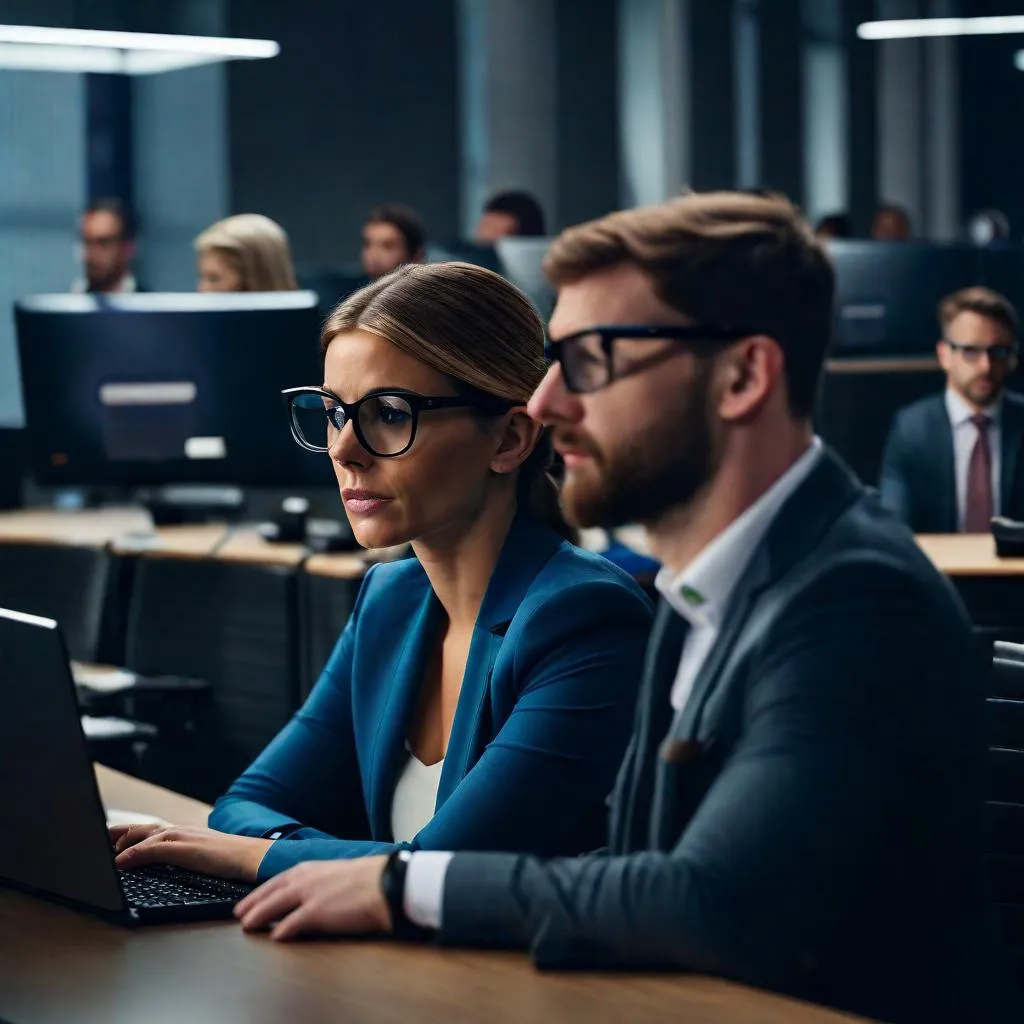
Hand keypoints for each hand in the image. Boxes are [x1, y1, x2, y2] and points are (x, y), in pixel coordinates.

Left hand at [109, 823, 271, 882]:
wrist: (252, 857)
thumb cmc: (230, 861)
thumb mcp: (200, 858)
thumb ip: (181, 858)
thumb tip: (161, 866)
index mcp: (183, 834)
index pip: (149, 831)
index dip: (125, 833)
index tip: (106, 839)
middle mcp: (180, 831)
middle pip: (141, 829)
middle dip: (116, 833)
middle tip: (94, 839)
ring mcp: (183, 837)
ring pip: (145, 836)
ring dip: (121, 842)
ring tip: (100, 849)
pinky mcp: (186, 848)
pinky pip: (154, 849)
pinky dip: (135, 853)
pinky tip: (119, 861)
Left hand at [234, 856, 391, 940]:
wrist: (383, 883)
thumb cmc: (367, 880)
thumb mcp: (336, 874)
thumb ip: (319, 882)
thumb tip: (309, 894)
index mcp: (311, 868)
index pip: (277, 881)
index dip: (260, 892)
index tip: (249, 901)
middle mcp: (306, 879)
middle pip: (270, 892)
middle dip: (252, 904)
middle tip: (239, 916)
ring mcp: (310, 894)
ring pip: (274, 906)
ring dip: (259, 916)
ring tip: (248, 926)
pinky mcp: (316, 911)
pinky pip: (291, 923)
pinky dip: (281, 930)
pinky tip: (275, 937)